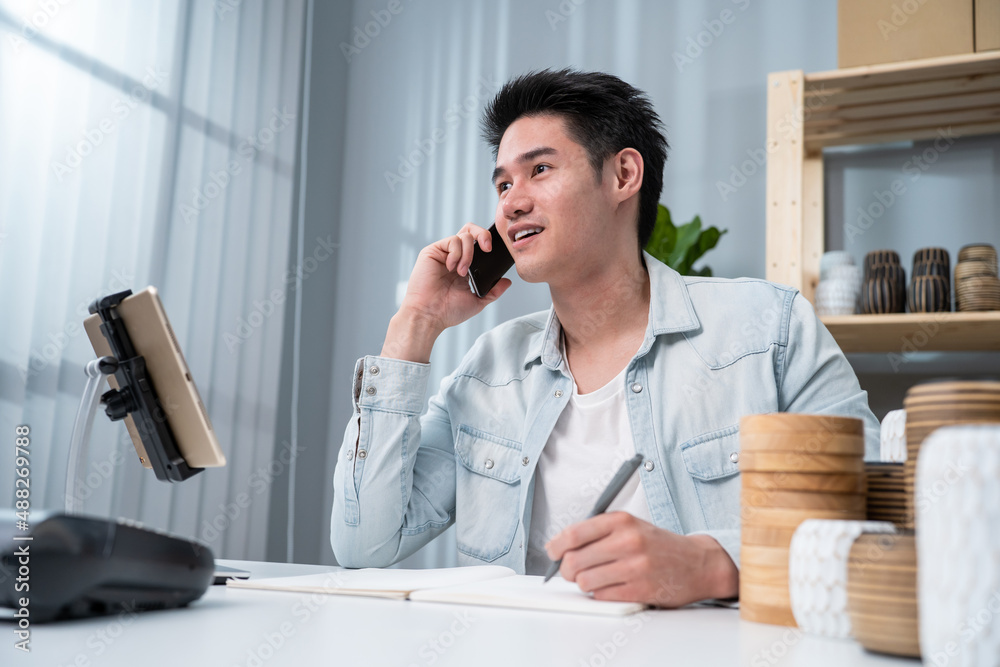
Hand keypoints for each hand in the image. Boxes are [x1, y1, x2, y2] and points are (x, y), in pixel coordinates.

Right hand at [381, 223, 511, 361]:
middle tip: (487, 249)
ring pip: (464, 235)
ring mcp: (443, 253)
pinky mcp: (432, 251)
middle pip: (471, 230)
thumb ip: (493, 291)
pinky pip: (451, 241)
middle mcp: (454, 256)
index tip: (493, 253)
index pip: (478, 244)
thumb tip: (507, 281)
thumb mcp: (477, 301)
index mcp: (465, 266)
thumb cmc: (448, 311)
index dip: (488, 242)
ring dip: (468, 254)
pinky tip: (452, 268)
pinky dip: (456, 253)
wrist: (430, 315)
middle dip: (483, 234)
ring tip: (462, 273)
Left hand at [545, 512, 737, 606]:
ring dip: (585, 584)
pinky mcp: (640, 589)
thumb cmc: (658, 544)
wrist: (697, 562)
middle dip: (567, 570)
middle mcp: (627, 541)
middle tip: (572, 571)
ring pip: (585, 581)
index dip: (556, 546)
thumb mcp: (629, 525)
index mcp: (621, 520)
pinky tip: (612, 587)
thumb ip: (597, 532)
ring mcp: (634, 566)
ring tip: (596, 578)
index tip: (552, 552)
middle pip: (574, 561)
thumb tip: (560, 547)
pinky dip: (601, 594)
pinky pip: (602, 596)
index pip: (573, 534)